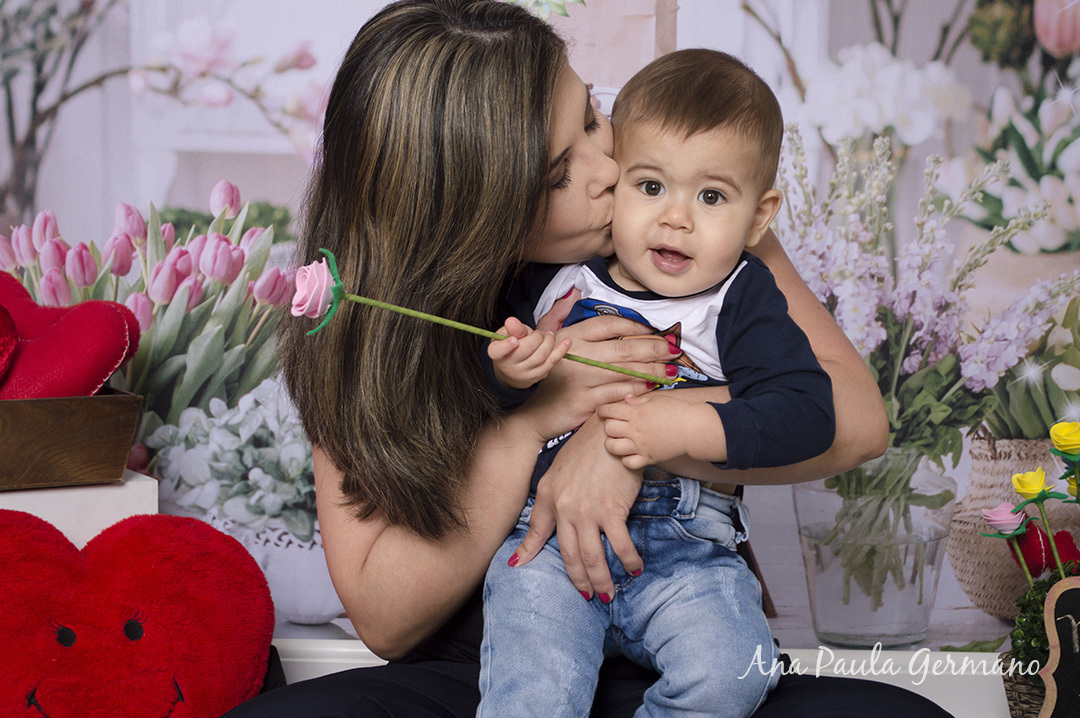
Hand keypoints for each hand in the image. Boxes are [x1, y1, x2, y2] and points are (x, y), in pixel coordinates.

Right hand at [488, 316, 571, 388]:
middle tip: (539, 333)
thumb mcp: (506, 334)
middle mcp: (509, 366)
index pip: (498, 351)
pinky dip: (561, 351)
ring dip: (548, 341)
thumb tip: (512, 321)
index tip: (514, 340)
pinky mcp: (538, 376)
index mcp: (497, 353)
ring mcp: (524, 374)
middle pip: (526, 350)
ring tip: (549, 335)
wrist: (513, 371)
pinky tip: (567, 342)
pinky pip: (551, 362)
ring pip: (541, 356)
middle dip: (537, 337)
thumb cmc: (510, 347)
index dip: (506, 346)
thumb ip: (512, 328)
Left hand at [508, 415, 643, 600]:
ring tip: (607, 593)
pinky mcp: (611, 510)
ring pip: (592, 557)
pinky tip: (635, 568)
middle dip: (578, 580)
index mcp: (548, 495)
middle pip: (569, 555)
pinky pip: (619, 545)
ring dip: (601, 580)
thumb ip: (554, 491)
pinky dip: (628, 560)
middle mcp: (564, 507)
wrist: (610, 428)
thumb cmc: (589, 444)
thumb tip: (555, 507)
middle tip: (586, 596)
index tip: (518, 566)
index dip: (528, 551)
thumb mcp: (561, 467)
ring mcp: (587, 511)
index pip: (536, 530)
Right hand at [517, 313, 678, 440]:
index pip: (609, 324)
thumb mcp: (547, 340)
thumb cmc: (549, 376)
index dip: (635, 326)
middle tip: (673, 350)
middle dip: (653, 348)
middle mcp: (576, 355)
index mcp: (571, 336)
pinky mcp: (585, 400)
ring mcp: (580, 378)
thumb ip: (560, 314)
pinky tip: (652, 387)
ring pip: (624, 371)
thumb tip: (575, 292)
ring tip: (670, 370)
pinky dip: (637, 389)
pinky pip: (618, 392)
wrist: (536, 413)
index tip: (654, 330)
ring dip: (652, 370)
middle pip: (623, 348)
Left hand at [598, 393, 718, 468]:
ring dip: (613, 443)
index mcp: (636, 413)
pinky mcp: (648, 458)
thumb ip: (638, 400)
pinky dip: (626, 459)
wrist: (694, 428)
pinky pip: (628, 463)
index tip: (604, 411)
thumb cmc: (677, 410)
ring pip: (613, 447)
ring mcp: (641, 446)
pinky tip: (630, 453)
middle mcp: (635, 430)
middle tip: (615, 424)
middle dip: (608, 425)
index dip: (603, 410)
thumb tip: (625, 399)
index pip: (608, 410)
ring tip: (619, 440)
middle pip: (608, 429)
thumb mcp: (657, 399)